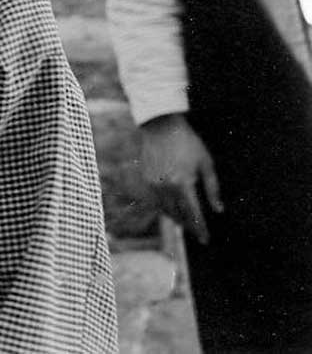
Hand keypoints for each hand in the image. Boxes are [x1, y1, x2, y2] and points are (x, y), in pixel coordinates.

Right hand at [140, 113, 223, 243]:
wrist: (161, 126)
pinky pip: (156, 200)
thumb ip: (212, 188)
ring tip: (186, 223)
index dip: (200, 229)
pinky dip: (165, 207)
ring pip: (165, 210)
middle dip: (189, 226)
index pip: (193, 214)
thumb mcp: (206, 163)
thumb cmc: (187, 142)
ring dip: (177, 218)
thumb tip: (218, 210)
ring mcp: (153, 183)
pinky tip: (173, 207)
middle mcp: (166, 187)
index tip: (206, 239)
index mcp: (183, 184)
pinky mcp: (146, 178)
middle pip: (178, 215)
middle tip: (198, 234)